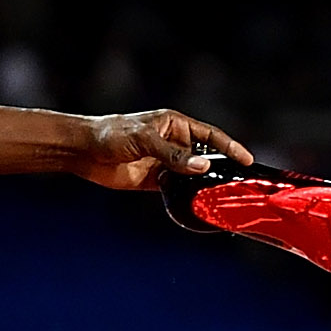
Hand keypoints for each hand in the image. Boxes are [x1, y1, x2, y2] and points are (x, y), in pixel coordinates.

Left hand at [73, 110, 252, 191]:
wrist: (83, 151)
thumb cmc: (111, 134)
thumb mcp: (144, 140)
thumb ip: (173, 155)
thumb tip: (203, 167)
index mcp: (175, 125)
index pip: (210, 136)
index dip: (230, 147)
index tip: (247, 159)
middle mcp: (173, 143)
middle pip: (203, 158)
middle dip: (220, 170)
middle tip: (237, 185)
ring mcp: (164, 163)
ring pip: (191, 176)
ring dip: (203, 185)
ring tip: (221, 199)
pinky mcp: (152, 180)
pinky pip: (175, 189)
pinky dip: (185, 196)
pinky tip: (196, 205)